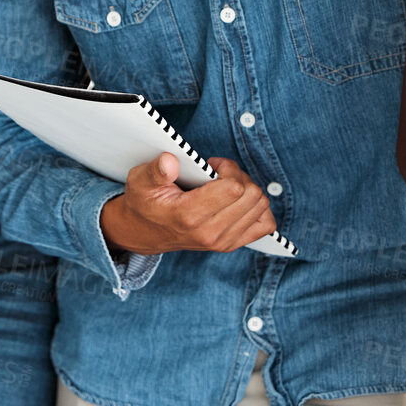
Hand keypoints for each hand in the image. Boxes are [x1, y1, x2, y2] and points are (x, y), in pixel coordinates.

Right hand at [100, 153, 276, 254]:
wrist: (143, 233)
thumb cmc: (144, 203)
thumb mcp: (140, 181)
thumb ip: (155, 170)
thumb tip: (170, 161)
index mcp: (189, 215)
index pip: (234, 188)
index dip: (228, 168)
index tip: (211, 165)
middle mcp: (209, 233)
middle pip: (252, 195)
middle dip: (239, 175)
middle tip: (219, 173)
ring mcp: (222, 242)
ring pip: (261, 206)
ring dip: (248, 189)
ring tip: (226, 185)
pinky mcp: (231, 244)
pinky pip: (265, 224)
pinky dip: (258, 209)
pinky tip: (239, 201)